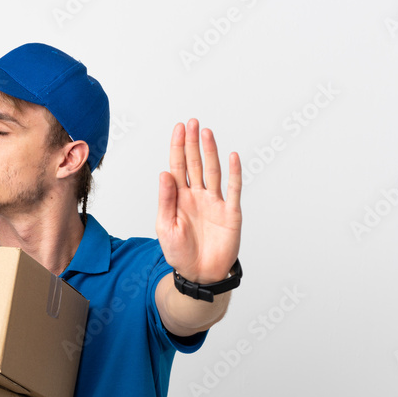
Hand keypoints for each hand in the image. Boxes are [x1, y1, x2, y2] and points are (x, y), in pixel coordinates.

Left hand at [156, 119, 241, 283]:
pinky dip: (234, 173)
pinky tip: (231, 156)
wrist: (200, 274)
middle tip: (193, 122)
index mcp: (179, 198)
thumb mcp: (166, 227)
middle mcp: (197, 196)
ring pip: (213, 172)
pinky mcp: (230, 213)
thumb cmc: (180, 253)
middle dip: (193, 143)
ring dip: (210, 152)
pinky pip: (233, 190)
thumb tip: (164, 173)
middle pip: (195, 164)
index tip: (179, 128)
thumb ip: (166, 200)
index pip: (178, 167)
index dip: (178, 147)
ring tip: (207, 133)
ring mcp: (215, 203)